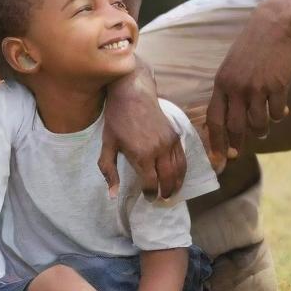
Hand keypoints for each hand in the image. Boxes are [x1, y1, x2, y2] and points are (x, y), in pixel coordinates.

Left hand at [99, 61, 186, 198]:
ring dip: (177, 183)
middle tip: (162, 199)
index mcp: (142, 155)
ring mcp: (169, 141)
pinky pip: (182, 156)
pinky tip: (178, 174)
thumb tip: (113, 195)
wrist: (133, 92)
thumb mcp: (107, 144)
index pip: (151, 183)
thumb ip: (109, 170)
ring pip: (179, 169)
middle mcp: (159, 150)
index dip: (150, 194)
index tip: (148, 198)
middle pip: (168, 179)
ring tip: (172, 191)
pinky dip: (182, 169)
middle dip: (166, 192)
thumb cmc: (117, 118)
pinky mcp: (175, 134)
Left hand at [207, 1, 290, 163]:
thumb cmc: (253, 45)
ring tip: (264, 129)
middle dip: (236, 144)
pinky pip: (277, 113)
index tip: (219, 157)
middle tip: (237, 153)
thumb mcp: (233, 65)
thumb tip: (232, 118)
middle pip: (235, 127)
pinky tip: (282, 109)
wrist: (275, 24)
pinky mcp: (277, 86)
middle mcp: (236, 87)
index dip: (216, 141)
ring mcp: (257, 87)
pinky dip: (279, 115)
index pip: (215, 119)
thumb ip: (230, 89)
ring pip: (258, 124)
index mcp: (222, 82)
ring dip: (262, 130)